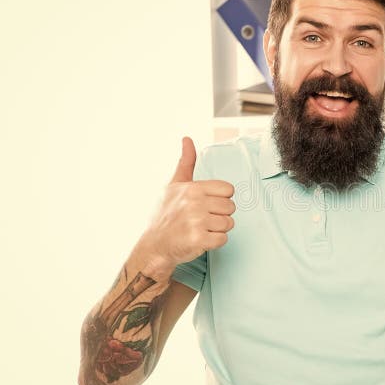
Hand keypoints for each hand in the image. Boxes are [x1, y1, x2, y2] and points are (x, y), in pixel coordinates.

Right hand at [140, 137, 235, 271]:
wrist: (153, 245)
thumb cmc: (165, 214)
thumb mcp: (173, 185)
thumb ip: (186, 163)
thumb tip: (187, 138)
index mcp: (192, 188)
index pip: (228, 190)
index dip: (220, 199)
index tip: (206, 204)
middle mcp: (194, 203)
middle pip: (231, 208)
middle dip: (220, 215)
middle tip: (201, 219)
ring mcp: (196, 222)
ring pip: (229, 224)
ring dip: (217, 229)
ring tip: (200, 229)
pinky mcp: (199, 240)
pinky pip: (223, 239)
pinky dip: (214, 242)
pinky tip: (200, 239)